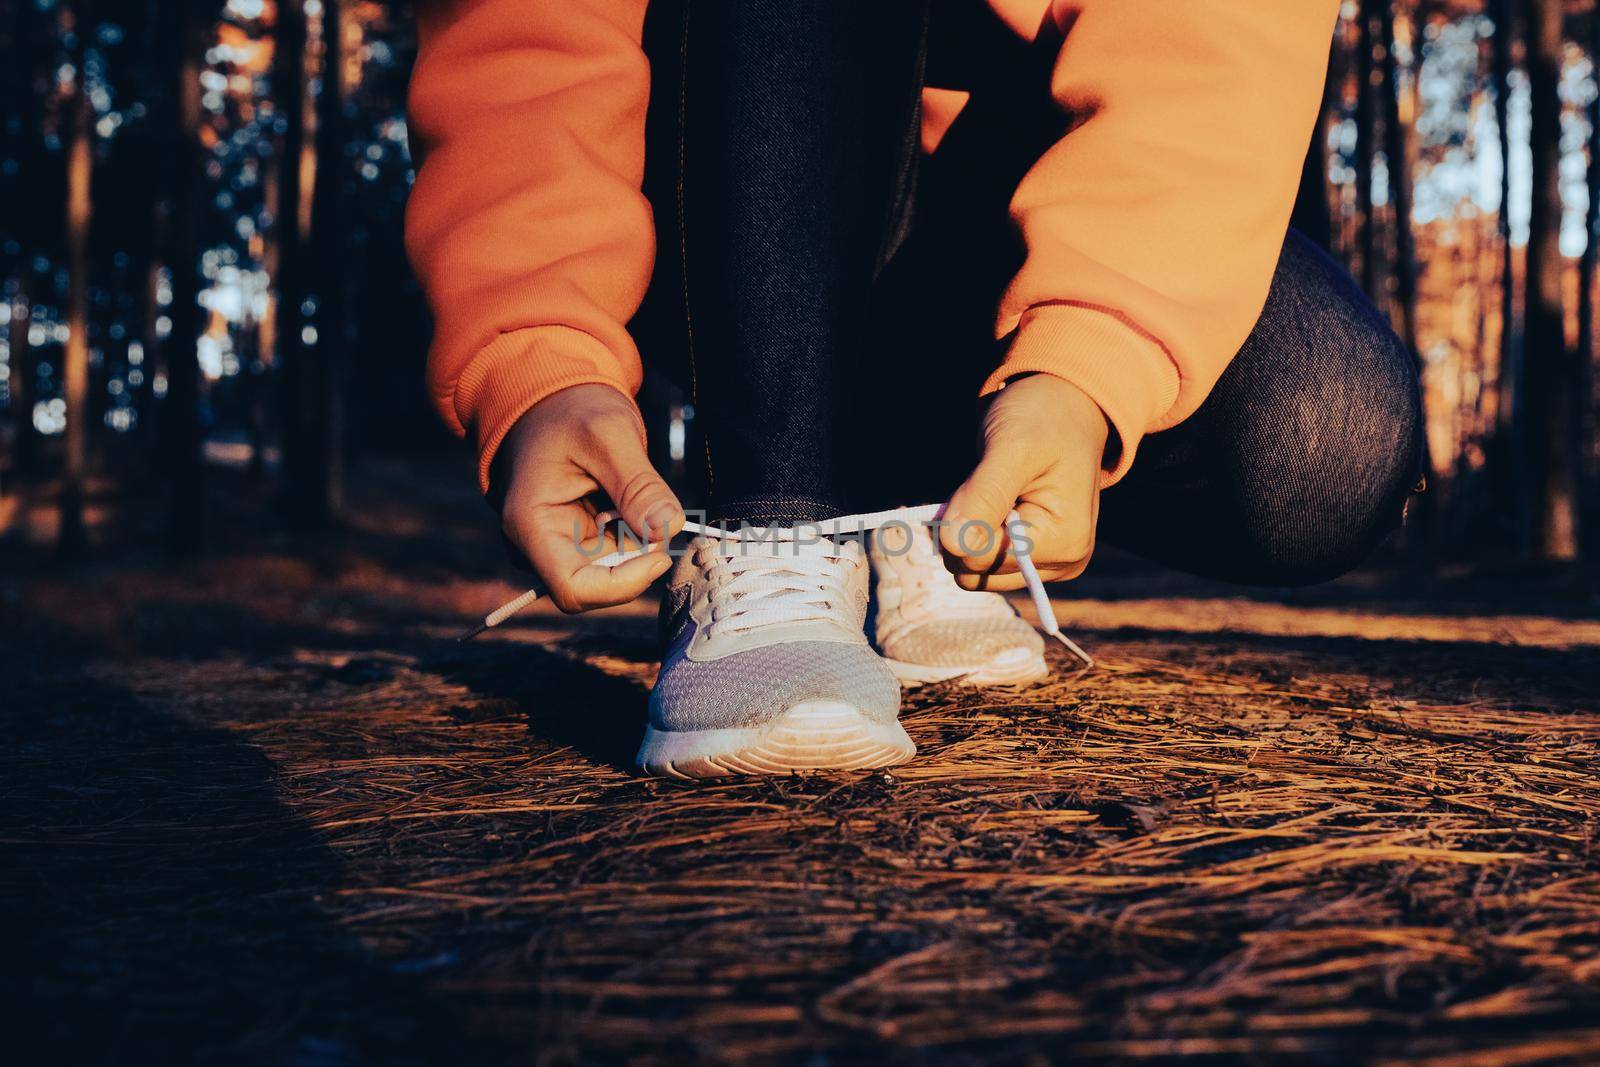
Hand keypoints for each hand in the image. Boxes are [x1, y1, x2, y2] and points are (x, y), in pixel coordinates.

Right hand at [498, 384, 684, 612]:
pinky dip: (633, 531)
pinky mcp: (575, 540)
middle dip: (636, 556)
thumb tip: (669, 528)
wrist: (552, 399)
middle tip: (655, 507)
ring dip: (636, 540)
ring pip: (611, 569)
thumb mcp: (610, 434)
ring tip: (633, 488)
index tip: (660, 557)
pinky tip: (627, 496)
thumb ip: (639, 484)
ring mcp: (555, 544)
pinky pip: (615, 553)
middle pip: (598, 584)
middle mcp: (536, 544)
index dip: (622, 585)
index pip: (574, 589)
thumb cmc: (572, 409)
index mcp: (530, 523)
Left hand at [940, 374, 1109, 589]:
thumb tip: (952, 544)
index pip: (981, 559)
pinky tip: (992, 503)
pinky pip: (981, 563)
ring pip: (973, 572)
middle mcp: (1061, 562)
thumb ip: (983, 497)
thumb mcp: (1012, 447)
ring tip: (989, 492)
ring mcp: (1046, 565)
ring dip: (966, 532)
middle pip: (975, 572)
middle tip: (980, 485)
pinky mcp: (1031, 560)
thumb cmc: (1043, 419)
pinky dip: (973, 534)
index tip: (976, 484)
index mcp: (1065, 541)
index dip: (962, 522)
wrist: (1065, 407)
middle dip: (963, 528)